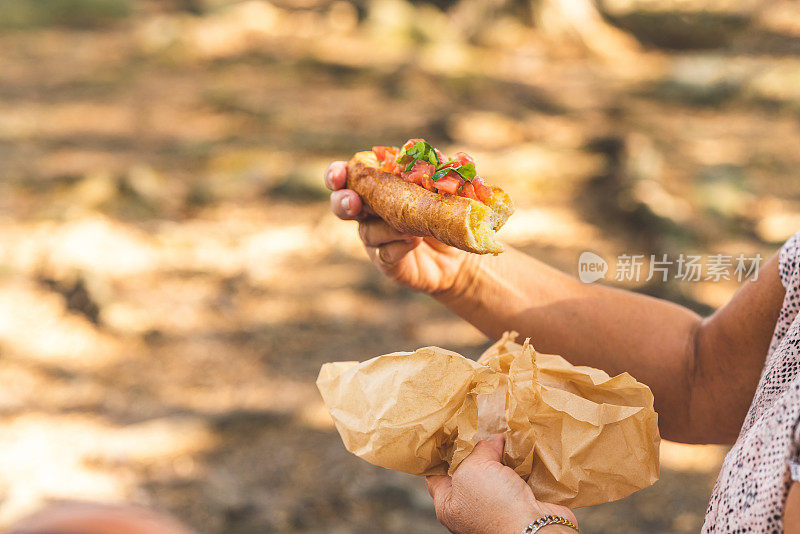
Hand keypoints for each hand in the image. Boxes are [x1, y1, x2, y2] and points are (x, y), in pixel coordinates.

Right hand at [325, 161, 471, 293]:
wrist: (461, 249)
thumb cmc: (447, 211)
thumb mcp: (441, 189)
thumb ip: (432, 173)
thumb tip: (432, 161)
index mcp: (379, 188)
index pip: (349, 177)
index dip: (338, 174)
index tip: (340, 175)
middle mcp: (371, 213)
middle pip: (343, 206)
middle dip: (343, 202)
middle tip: (353, 201)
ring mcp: (377, 240)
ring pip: (367, 231)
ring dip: (386, 227)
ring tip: (411, 227)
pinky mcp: (388, 263)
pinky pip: (384, 254)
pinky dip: (398, 246)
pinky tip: (414, 241)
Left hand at [426, 435, 578, 533]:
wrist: (534, 528)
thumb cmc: (496, 507)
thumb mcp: (473, 469)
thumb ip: (477, 451)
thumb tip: (491, 442)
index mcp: (448, 505)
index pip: (436, 476)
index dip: (442, 454)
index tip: (448, 435)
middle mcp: (468, 508)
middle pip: (467, 472)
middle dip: (474, 451)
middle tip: (479, 431)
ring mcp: (492, 507)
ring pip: (492, 475)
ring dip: (498, 457)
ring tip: (500, 436)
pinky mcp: (515, 505)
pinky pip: (512, 480)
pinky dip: (516, 466)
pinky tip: (517, 450)